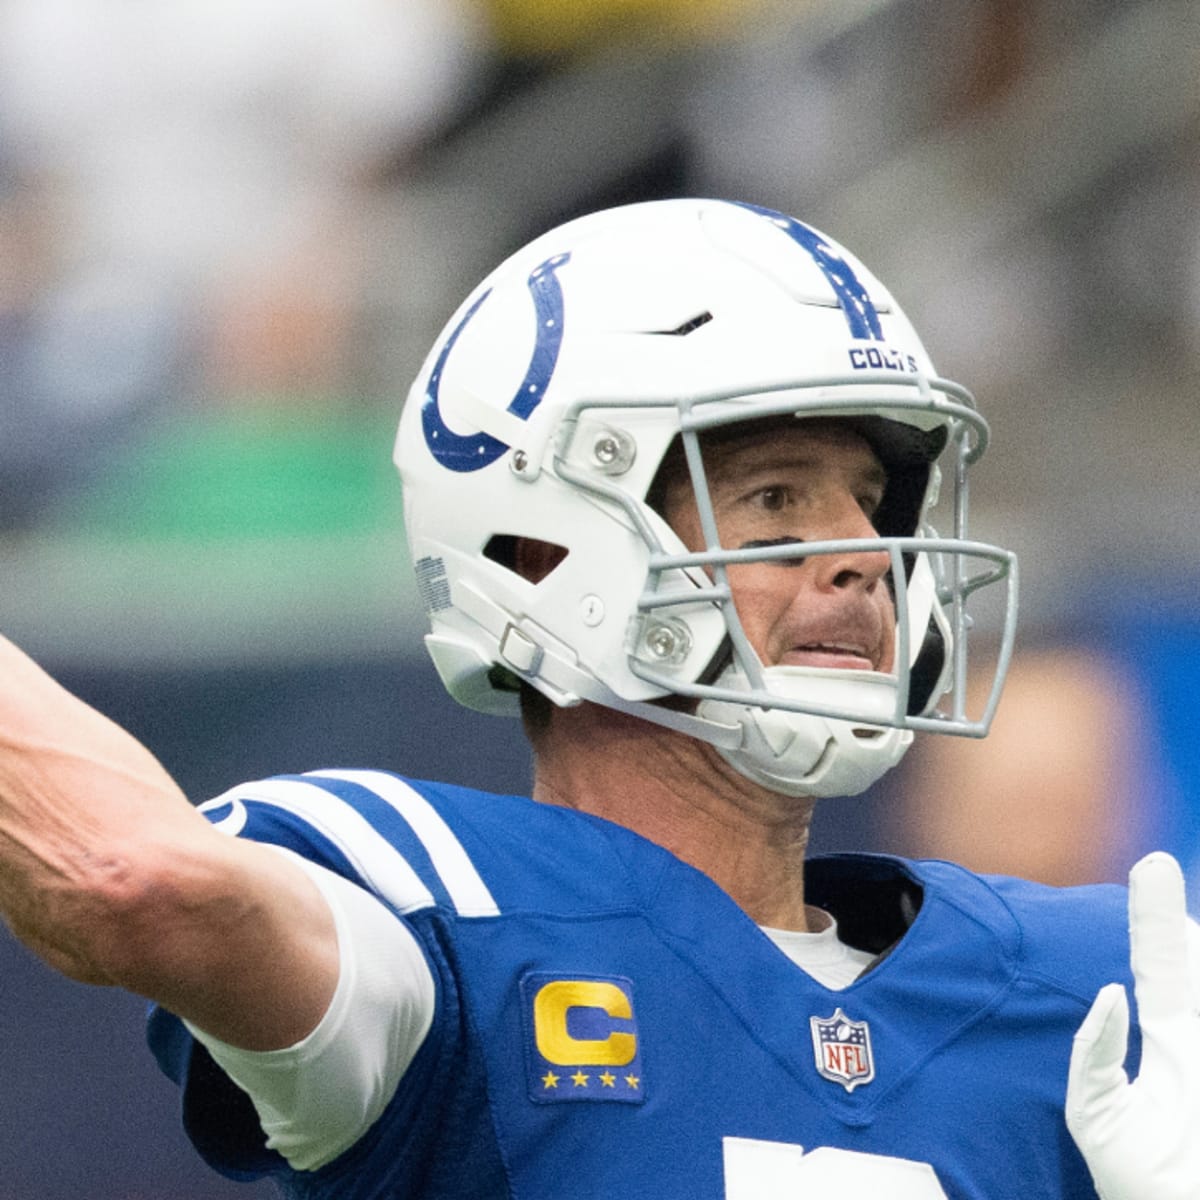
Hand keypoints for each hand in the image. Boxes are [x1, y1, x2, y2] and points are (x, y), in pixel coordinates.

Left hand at [1066, 852, 1199, 1199]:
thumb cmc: (1142, 1182)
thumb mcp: (1099, 1115)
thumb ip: (1096, 1053)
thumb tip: (1112, 992)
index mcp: (1174, 1034)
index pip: (1166, 962)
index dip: (1157, 914)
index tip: (1153, 863)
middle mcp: (1199, 1035)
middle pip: (1194, 964)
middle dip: (1179, 927)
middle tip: (1160, 871)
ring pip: (1197, 980)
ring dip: (1187, 956)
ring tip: (1182, 935)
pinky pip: (1199, 1017)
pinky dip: (1192, 987)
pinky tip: (1177, 1003)